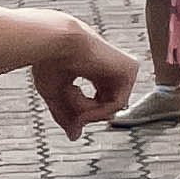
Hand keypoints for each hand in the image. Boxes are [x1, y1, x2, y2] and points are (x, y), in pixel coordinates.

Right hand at [26, 21, 137, 137]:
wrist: (54, 41)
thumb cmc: (49, 62)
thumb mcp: (56, 95)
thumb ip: (67, 115)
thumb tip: (75, 136)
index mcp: (96, 70)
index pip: (95, 103)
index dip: (81, 115)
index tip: (68, 118)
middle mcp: (112, 69)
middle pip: (103, 108)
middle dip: (84, 115)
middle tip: (71, 115)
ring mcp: (123, 69)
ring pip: (111, 109)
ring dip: (89, 114)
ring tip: (74, 105)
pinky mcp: (130, 69)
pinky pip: (118, 104)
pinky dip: (98, 112)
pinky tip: (85, 110)